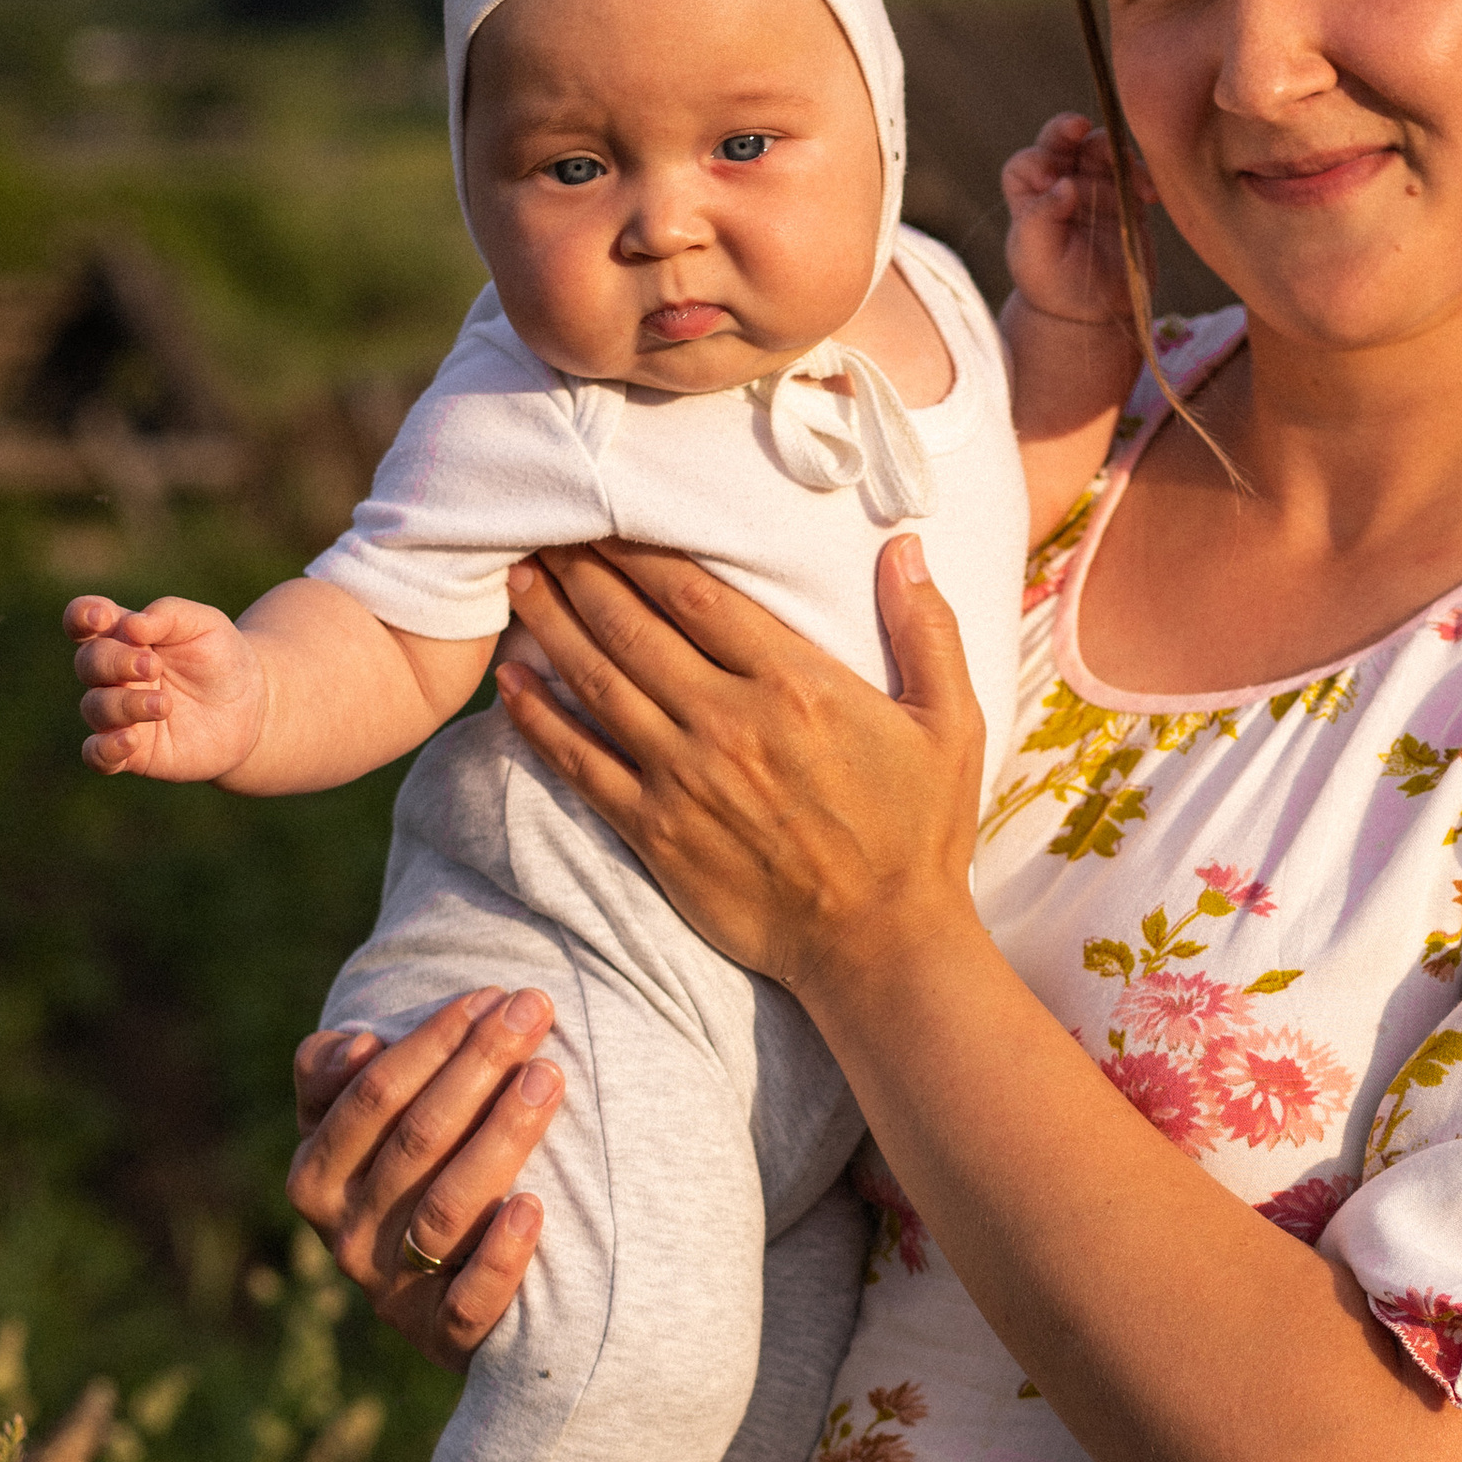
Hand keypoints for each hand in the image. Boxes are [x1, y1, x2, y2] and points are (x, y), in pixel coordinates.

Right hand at [66, 591, 267, 782]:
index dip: (81, 617)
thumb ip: (168, 615)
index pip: (82, 623)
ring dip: (124, 704)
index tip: (101, 617)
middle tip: (154, 666)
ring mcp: (119, 715)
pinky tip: (129, 741)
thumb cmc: (221, 658)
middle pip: (88, 663)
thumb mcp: (206, 624)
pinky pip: (97, 755)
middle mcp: (113, 676)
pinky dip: (104, 749)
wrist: (251, 709)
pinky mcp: (133, 752)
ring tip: (165, 704)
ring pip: (94, 707)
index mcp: (123, 637)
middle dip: (114, 662)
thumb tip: (131, 625)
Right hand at [288, 989, 564, 1368]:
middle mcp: (344, 1237)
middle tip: (535, 1012)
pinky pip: (469, 1303)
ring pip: (447, 1208)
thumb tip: (355, 1045)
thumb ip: (334, 1074)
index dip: (432, 1040)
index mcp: (315, 1176)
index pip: (372, 1094)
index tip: (491, 995)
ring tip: (549, 1077)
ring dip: (502, 1136)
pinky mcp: (444, 1339)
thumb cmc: (411, 1174)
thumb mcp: (360, 1124)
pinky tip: (535, 1206)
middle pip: (417, 1140)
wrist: (445, 1292)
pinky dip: (501, 1256)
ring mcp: (393, 1292)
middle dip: (479, 1066)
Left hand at [493, 536, 985, 1017]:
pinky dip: (538, 720)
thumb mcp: (952, 724)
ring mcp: (684, 777)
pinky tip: (509, 683)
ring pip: (598, 682)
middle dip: (583, 573)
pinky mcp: (656, 832)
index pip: (697, 593)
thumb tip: (904, 547)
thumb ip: (927, 629)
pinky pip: (581, 764)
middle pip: (633, 626)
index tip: (608, 518)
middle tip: (544, 533)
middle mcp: (729, 721)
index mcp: (797, 684)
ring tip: (517, 583)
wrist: (881, 943)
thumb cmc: (921, 833)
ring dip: (550, 626)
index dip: (642, 550)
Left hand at [1002, 110, 1143, 330]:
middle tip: (1078, 127)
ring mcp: (1096, 189)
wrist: (1096, 315)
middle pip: (1063, 142)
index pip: (1028, 164)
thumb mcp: (1038, 259)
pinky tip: (1150, 195)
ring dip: (1113, 149)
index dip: (1037, 162)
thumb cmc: (1057, 289)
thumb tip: (1063, 183)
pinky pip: (1137, 175)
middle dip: (1069, 129)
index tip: (1052, 178)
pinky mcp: (1127, 200)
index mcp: (1031, 198)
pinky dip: (1145, 177)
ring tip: (1127, 168)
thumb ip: (1041, 219)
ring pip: (1102, 150)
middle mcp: (1061, 186)